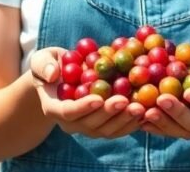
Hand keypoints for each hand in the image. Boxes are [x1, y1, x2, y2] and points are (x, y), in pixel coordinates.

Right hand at [28, 47, 145, 138]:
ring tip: (141, 107)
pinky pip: (118, 129)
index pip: (68, 112)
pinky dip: (132, 122)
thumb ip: (43, 65)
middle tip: (125, 101)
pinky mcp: (103, 126)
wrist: (62, 77)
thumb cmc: (50, 65)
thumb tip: (53, 75)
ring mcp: (88, 127)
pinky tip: (147, 111)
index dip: (83, 107)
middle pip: (91, 124)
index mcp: (54, 108)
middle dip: (109, 114)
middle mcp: (71, 123)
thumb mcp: (42, 59)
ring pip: (107, 130)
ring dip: (124, 120)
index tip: (98, 98)